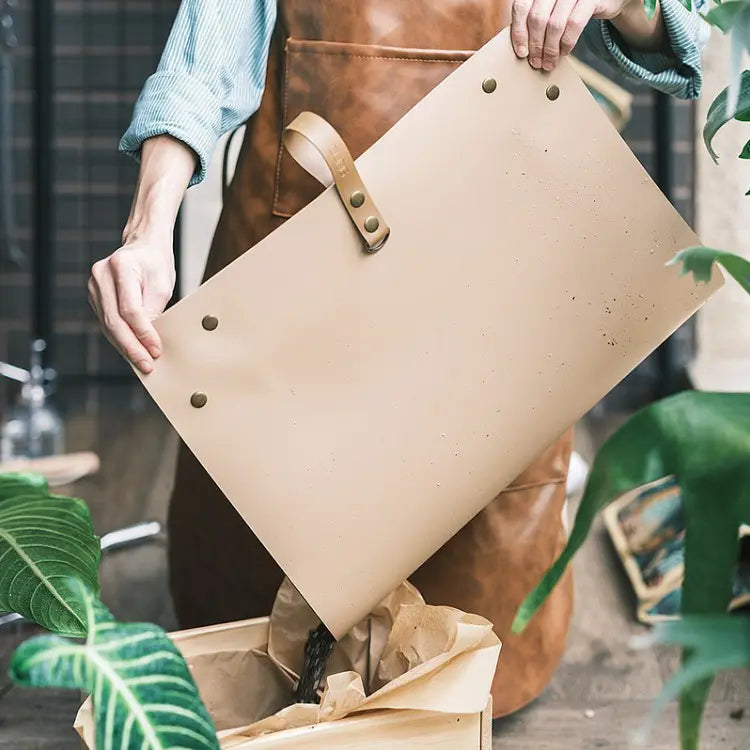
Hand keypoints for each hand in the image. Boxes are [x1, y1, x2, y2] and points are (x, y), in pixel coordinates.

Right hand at [88, 232, 174, 373]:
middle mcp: (101, 275)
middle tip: (147, 365)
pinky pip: (107, 322)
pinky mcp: (95, 295)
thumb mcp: (162, 284)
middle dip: (132, 347)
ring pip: (108, 325)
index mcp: (121, 266)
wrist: (143, 244)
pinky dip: (120, 338)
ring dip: (125, 347)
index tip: (156, 350)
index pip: (130, 309)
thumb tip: (149, 340)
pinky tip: (131, 350)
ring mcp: (94, 285)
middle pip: (115, 321)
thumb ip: (154, 310)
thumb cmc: (155, 262)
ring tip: (141, 363)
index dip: (143, 333)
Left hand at [510, 0, 647, 70]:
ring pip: (554, 24)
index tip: (521, 52)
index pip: (521, 7)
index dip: (519, 32)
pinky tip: (564, 53)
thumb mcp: (551, 7)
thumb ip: (537, 18)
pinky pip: (574, 25)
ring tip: (549, 62)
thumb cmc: (574, 4)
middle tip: (536, 62)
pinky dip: (567, 43)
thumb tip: (521, 46)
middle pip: (537, 18)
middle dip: (535, 45)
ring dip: (550, 49)